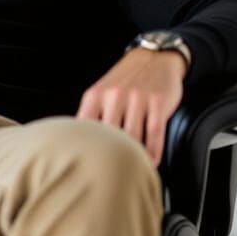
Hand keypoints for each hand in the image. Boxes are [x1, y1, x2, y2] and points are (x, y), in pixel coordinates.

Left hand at [75, 48, 185, 167]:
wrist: (154, 58)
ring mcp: (137, 98)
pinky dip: (152, 152)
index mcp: (95, 96)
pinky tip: (150, 162)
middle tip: (109, 178)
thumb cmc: (125, 80)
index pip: (84, 128)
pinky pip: (154, 133)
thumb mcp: (101, 93)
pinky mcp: (158, 102)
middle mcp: (114, 95)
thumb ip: (91, 117)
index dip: (84, 150)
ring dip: (133, 158)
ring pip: (133, 138)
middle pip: (109, 137)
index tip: (85, 168)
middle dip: (109, 159)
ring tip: (131, 172)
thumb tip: (78, 146)